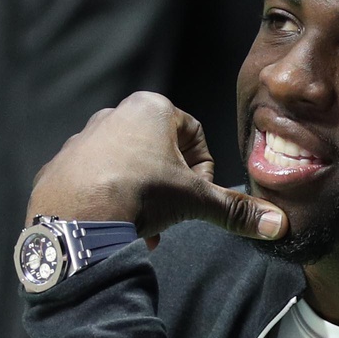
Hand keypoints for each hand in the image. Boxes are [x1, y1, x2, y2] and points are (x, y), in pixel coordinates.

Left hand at [26, 91, 284, 245]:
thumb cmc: (140, 194)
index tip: (197, 194)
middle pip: (159, 153)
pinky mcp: (59, 166)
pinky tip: (114, 228)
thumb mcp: (195, 201)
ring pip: (127, 169)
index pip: (195, 134)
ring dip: (142, 198)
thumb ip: (235, 210)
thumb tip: (279, 224)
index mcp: (150, 109)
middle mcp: (113, 115)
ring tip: (144, 227)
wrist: (75, 220)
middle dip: (170, 187)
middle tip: (172, 214)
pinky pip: (94, 182)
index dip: (204, 169)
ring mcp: (82, 139)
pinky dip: (109, 203)